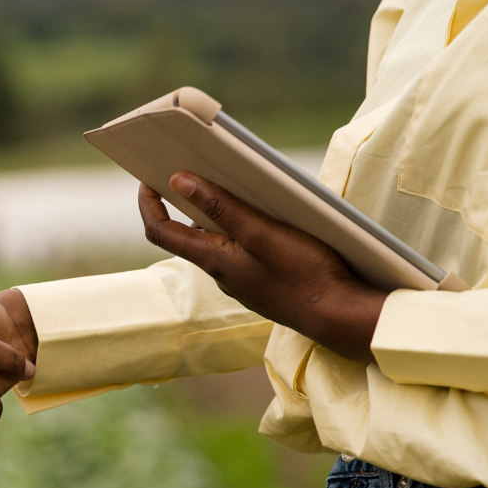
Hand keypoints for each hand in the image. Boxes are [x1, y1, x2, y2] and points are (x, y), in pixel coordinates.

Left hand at [140, 173, 386, 361]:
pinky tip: (268, 218)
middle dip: (188, 202)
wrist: (340, 317)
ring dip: (221, 215)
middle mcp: (221, 273)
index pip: (160, 232)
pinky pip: (242, 252)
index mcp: (213, 259)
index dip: (148, 205)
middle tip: (197, 171)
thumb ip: (220, 207)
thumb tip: (178, 182)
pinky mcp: (264, 282)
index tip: (146, 180)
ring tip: (239, 188)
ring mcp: (242, 280)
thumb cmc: (304, 274)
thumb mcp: (260, 232)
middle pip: (190, 234)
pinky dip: (244, 231)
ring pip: (220, 242)